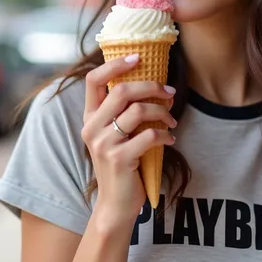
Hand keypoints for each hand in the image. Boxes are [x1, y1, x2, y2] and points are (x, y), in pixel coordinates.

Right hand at [82, 54, 176, 224]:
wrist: (116, 204)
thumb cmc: (123, 164)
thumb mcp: (116, 134)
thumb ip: (122, 112)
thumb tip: (151, 83)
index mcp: (89, 118)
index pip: (93, 80)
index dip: (115, 64)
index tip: (138, 57)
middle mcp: (91, 128)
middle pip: (122, 91)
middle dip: (152, 87)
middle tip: (170, 93)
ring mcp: (103, 144)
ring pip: (138, 111)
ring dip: (162, 113)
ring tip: (172, 121)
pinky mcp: (119, 159)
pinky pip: (149, 135)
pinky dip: (165, 134)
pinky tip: (170, 139)